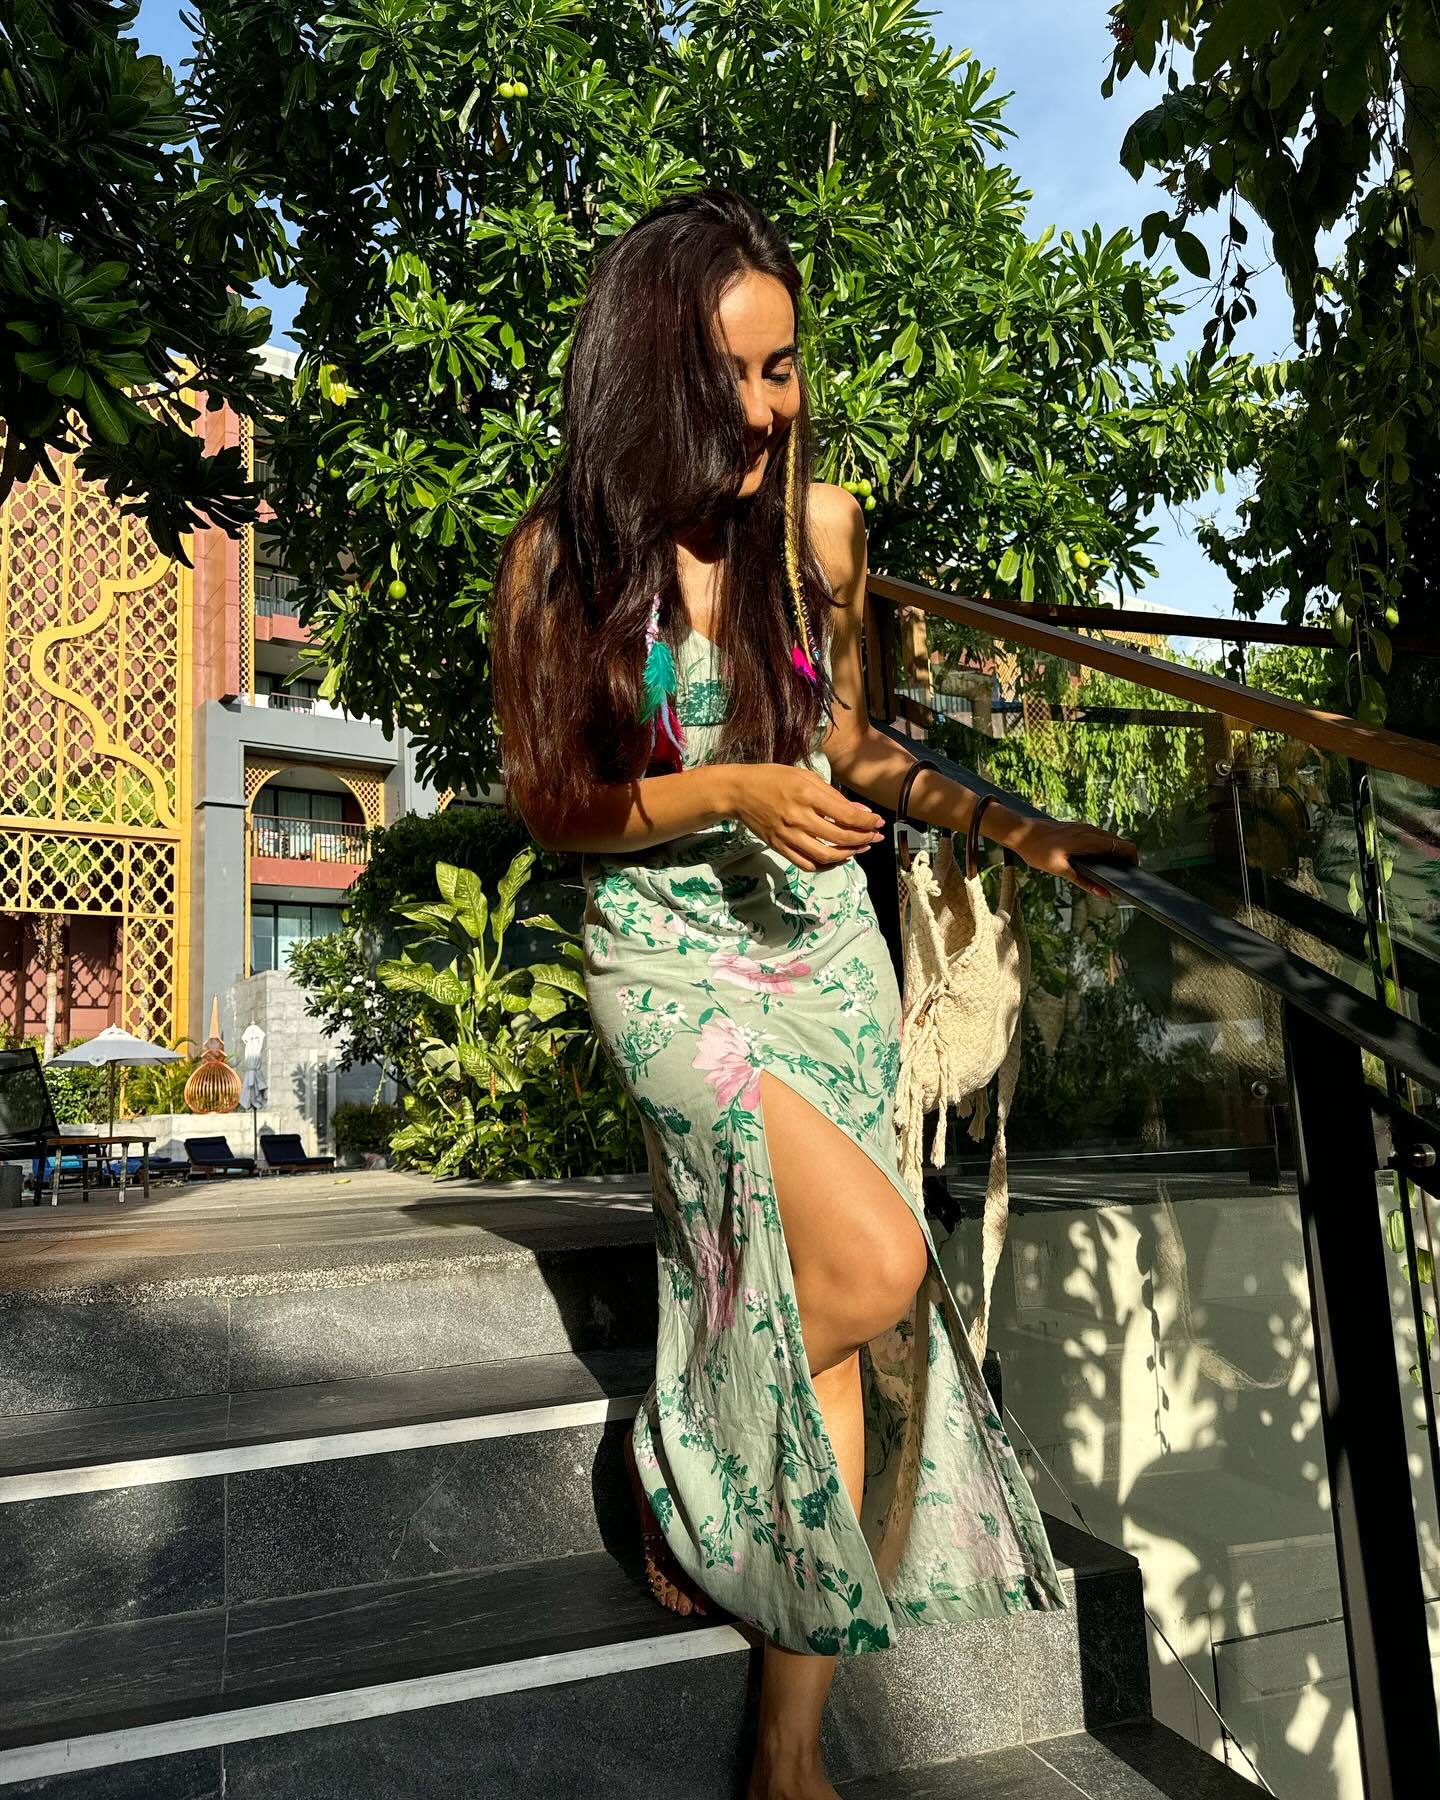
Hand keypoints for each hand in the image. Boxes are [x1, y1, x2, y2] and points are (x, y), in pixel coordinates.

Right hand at [735, 765, 886, 871]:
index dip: (867, 822)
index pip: (846, 815)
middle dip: (864, 839)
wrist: (739, 792)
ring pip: (826, 855)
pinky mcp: (779, 847)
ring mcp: (788, 835)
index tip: (879, 822)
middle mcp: (798, 818)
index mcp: (806, 795)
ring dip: (848, 855)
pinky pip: (807, 864)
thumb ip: (833, 796)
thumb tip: (860, 811)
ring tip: (860, 849)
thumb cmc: (773, 778)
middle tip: (875, 837)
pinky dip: (826, 865)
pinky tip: (838, 859)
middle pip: (840, 837)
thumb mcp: (805, 776)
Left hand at [1008, 817, 1138, 900]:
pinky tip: (1096, 861)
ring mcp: (1084, 827)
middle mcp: (1090, 830)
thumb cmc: (1037, 850)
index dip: (1133, 858)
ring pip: (1109, 839)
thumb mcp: (1059, 870)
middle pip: (1119, 842)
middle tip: (1122, 877)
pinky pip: (1098, 836)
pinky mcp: (1077, 827)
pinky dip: (1104, 847)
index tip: (1132, 873)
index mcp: (1089, 839)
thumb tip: (1103, 894)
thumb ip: (1083, 881)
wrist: (1020, 831)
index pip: (1123, 845)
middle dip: (1125, 858)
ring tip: (1111, 871)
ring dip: (1114, 852)